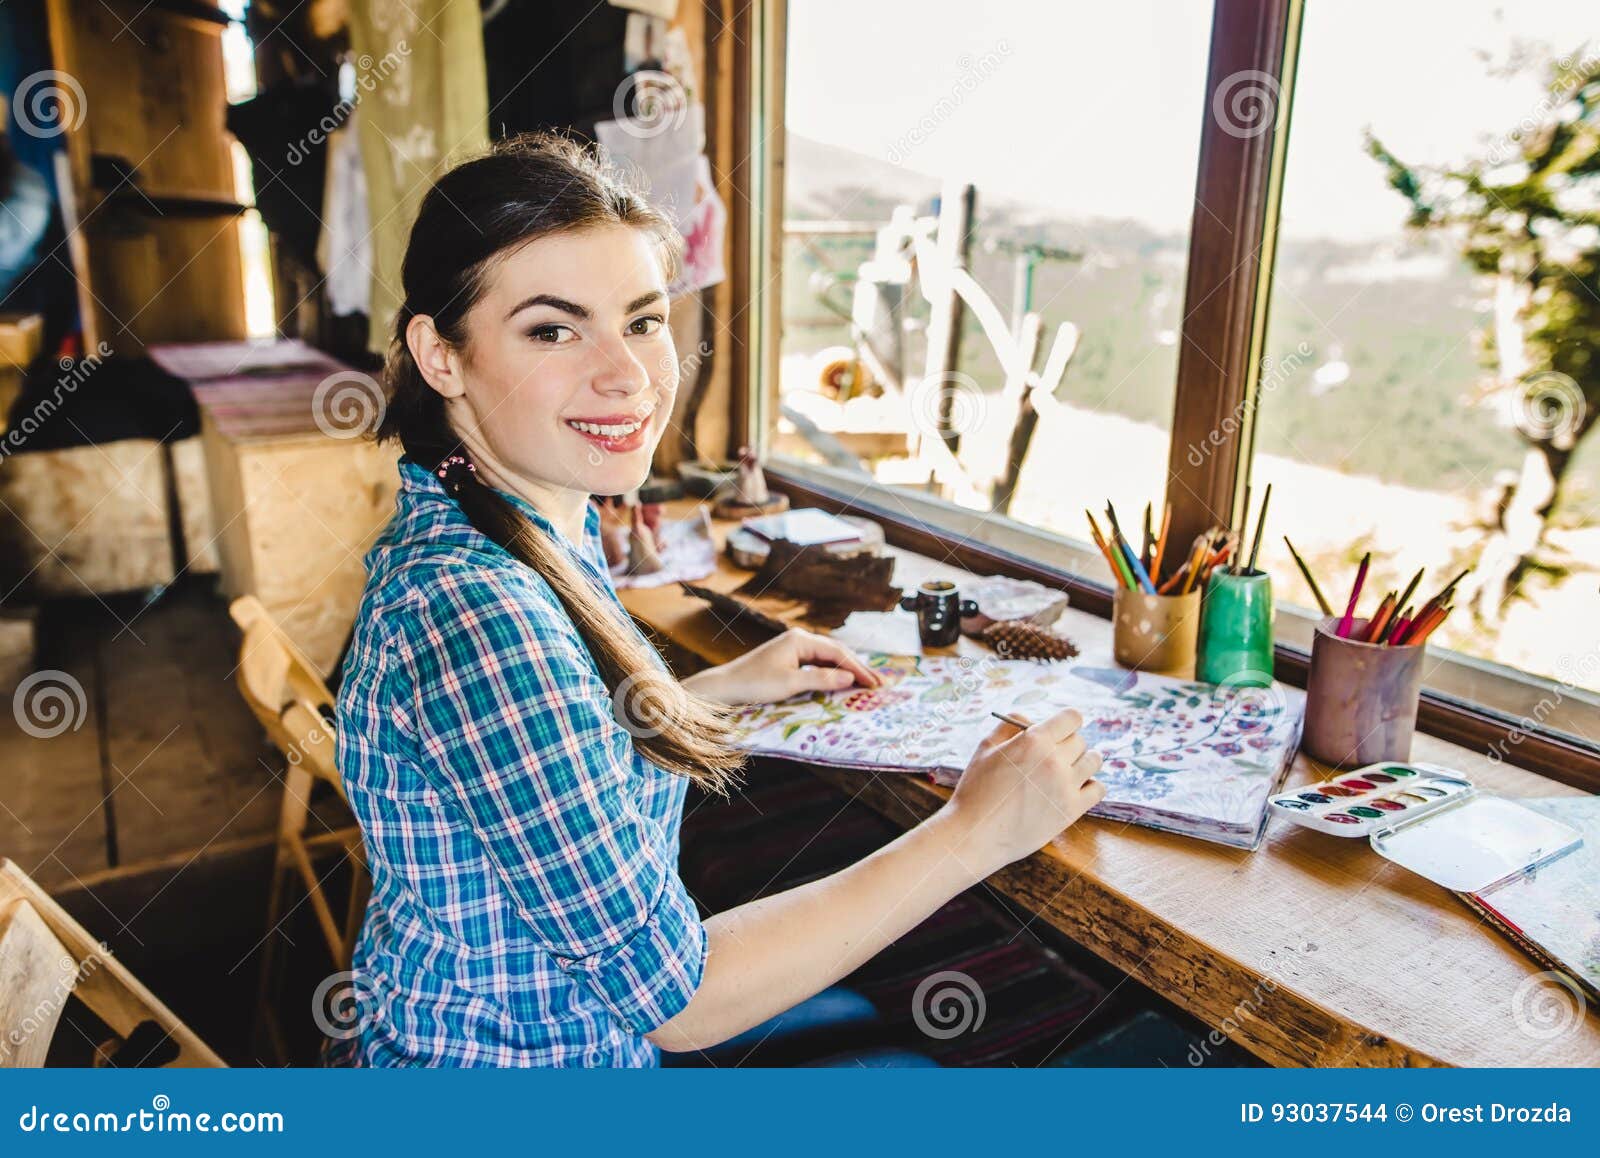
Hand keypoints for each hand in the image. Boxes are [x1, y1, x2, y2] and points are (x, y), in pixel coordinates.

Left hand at [682, 628, 879, 705]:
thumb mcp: (791, 683)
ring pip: (827, 658)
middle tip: (878, 684)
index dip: (859, 669)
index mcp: (800, 639)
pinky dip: (832, 673)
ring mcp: (792, 648)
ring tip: (865, 683)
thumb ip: (822, 679)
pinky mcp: (787, 659)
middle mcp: (798, 639)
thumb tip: (850, 677)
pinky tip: (841, 681)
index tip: (876, 684)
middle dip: (857, 668)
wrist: (725, 687)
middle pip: (835, 652)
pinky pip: (816, 664)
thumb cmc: (755, 684)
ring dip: (846, 670)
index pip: (838, 653)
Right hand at [935, 708, 1104, 876]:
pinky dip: (1091, 785)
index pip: (1072, 717)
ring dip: (1083, 762)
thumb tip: (1032, 720)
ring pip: (1094, 761)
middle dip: (1067, 744)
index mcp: (1034, 740)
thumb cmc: (976, 790)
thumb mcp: (986, 747)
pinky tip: (1075, 788)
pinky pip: (1098, 789)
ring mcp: (1066, 786)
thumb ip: (1010, 726)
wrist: (976, 833)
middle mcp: (1054, 760)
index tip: (1058, 732)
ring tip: (1066, 771)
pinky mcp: (1071, 810)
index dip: (1065, 722)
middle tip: (1052, 757)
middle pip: (1080, 740)